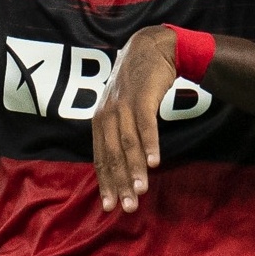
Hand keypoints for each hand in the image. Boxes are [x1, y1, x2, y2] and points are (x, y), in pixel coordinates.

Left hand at [90, 26, 174, 213]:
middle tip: (128, 208)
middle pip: (112, 156)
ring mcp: (123, 105)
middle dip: (120, 184)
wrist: (152, 47)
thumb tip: (119, 163)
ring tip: (141, 192)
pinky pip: (146, 126)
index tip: (110, 207)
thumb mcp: (121, 107)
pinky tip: (154, 164)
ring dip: (134, 169)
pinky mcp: (142, 97)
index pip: (101, 158)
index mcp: (100, 121)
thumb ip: (119, 132)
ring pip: (127, 144)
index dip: (106, 183)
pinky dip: (149, 145)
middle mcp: (107, 114)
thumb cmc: (138, 82)